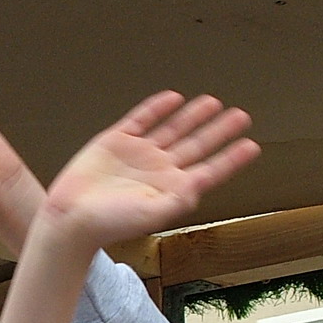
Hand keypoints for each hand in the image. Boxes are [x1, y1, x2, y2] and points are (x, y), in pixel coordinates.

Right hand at [38, 91, 258, 247]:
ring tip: (214, 103)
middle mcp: (159, 170)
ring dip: (194, 116)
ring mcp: (139, 155)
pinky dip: (158, 108)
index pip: (210, 170)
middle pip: (197, 145)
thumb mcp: (154, 214)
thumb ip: (181, 199)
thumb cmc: (110, 224)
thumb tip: (203, 185)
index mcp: (172, 189)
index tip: (251, 145)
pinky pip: (142, 119)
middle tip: (241, 116)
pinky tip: (172, 98)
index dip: (231, 158)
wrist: (71, 217)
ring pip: (174, 129)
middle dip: (219, 131)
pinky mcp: (116, 141)